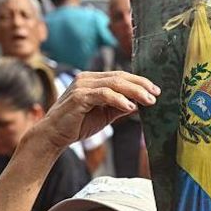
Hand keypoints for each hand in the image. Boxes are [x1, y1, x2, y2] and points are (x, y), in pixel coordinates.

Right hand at [33, 71, 158, 151]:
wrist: (54, 135)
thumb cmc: (78, 124)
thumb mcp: (104, 114)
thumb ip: (120, 106)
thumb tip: (140, 103)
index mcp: (93, 79)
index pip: (120, 76)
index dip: (139, 82)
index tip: (155, 91)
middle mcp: (87, 78)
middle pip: (120, 77)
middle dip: (141, 85)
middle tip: (156, 94)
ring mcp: (82, 86)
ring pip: (114, 83)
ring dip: (134, 92)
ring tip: (148, 101)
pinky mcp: (79, 97)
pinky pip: (104, 95)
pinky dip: (119, 100)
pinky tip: (130, 108)